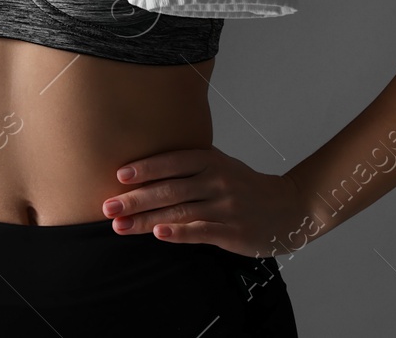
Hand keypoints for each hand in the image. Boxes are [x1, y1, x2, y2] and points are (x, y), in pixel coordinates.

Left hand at [101, 146, 312, 258]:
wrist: (288, 208)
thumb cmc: (244, 186)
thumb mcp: (219, 165)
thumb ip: (188, 164)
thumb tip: (143, 168)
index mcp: (210, 160)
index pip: (172, 161)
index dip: (145, 168)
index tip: (118, 176)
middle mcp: (217, 180)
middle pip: (169, 188)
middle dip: (135, 198)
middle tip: (107, 206)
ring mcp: (225, 206)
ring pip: (179, 211)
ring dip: (146, 220)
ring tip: (120, 226)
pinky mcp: (233, 231)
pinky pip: (201, 230)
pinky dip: (179, 232)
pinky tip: (159, 234)